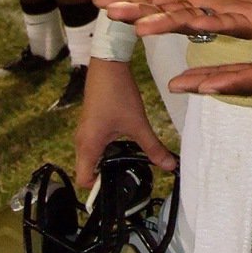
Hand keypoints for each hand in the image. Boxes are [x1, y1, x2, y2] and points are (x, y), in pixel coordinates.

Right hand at [73, 59, 175, 187]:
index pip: (84, 180)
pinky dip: (107, 149)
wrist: (108, 64)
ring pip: (92, 157)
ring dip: (108, 161)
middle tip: (129, 175)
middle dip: (107, 175)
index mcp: (88, 146)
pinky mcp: (90, 122)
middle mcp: (82, 141)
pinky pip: (95, 144)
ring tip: (130, 161)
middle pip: (88, 170)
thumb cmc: (118, 94)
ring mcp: (84, 131)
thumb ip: (153, 147)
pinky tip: (126, 143)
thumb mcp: (138, 123)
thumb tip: (170, 165)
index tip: (120, 186)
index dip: (100, 188)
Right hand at [98, 0, 251, 37]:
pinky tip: (183, 24)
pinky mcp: (245, 22)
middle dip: (138, 12)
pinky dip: (200, 24)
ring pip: (185, 20)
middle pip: (164, 10)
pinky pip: (219, 23)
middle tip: (110, 12)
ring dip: (163, 23)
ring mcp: (223, 16)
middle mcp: (204, 5)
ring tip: (138, 25)